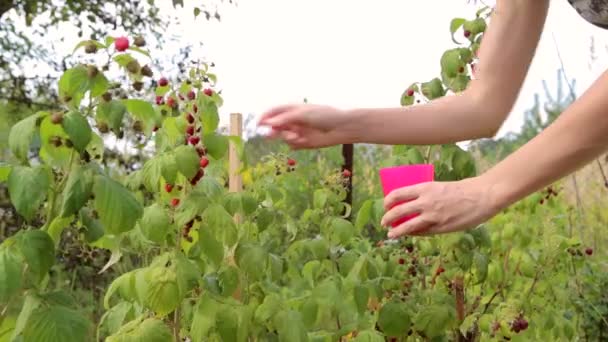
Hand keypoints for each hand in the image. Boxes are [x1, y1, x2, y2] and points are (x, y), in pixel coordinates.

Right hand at [257, 103, 351, 148]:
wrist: (342, 127)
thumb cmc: (325, 115)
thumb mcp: (303, 114)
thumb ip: (285, 118)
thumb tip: (269, 123)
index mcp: (292, 109)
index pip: (273, 112)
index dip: (264, 117)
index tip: (259, 123)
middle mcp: (293, 120)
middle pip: (275, 126)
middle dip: (273, 130)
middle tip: (272, 134)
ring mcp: (297, 131)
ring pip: (282, 136)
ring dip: (285, 137)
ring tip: (296, 137)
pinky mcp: (302, 142)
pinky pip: (291, 145)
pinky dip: (294, 143)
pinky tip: (304, 140)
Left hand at [380, 176, 501, 238]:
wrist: (482, 196)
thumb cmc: (462, 189)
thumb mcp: (439, 186)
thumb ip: (425, 195)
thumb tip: (411, 203)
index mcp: (425, 188)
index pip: (398, 194)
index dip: (388, 201)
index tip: (385, 205)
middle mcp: (426, 202)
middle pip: (398, 211)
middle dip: (388, 218)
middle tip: (384, 222)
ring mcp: (433, 216)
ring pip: (408, 226)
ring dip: (396, 231)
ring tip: (390, 234)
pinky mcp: (441, 227)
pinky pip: (423, 232)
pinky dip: (414, 233)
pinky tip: (411, 234)